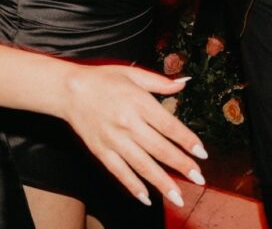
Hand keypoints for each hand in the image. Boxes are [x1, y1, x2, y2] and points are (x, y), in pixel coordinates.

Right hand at [60, 64, 206, 207]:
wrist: (69, 90)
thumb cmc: (103, 79)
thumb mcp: (133, 74)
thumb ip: (160, 82)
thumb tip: (184, 83)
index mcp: (139, 102)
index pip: (169, 126)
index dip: (187, 141)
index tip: (202, 154)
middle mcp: (128, 123)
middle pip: (159, 148)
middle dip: (181, 165)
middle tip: (198, 178)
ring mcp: (114, 139)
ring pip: (142, 165)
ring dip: (161, 182)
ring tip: (178, 197)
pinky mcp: (101, 151)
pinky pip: (119, 172)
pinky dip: (133, 186)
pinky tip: (146, 198)